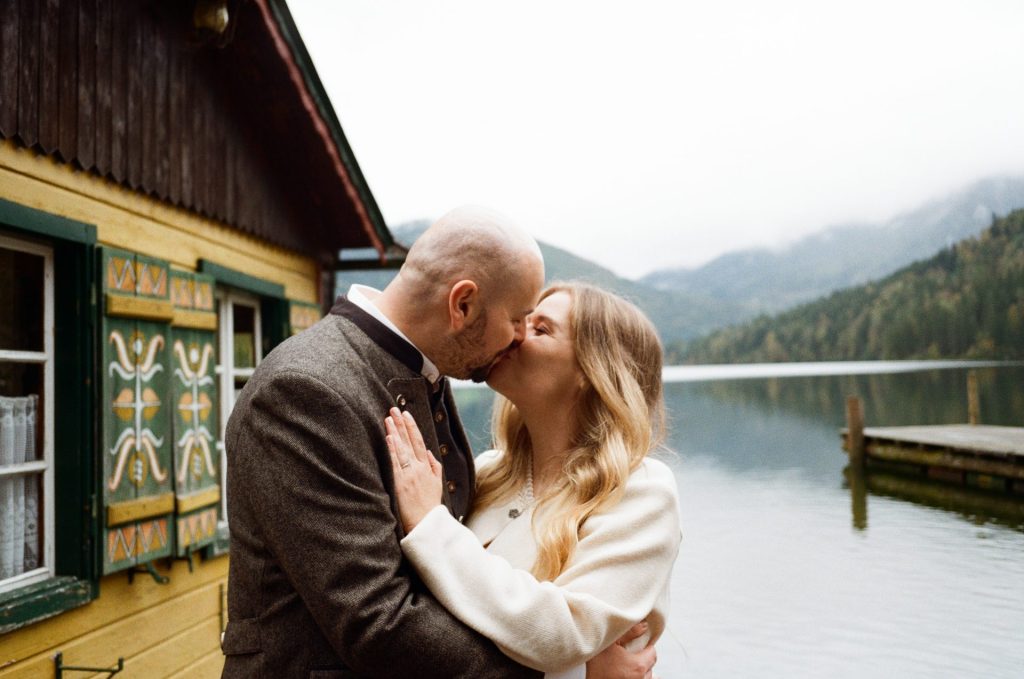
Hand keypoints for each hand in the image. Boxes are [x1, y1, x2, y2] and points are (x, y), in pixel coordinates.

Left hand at [385, 408, 443, 532]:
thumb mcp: (437, 484)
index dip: (412, 426)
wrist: (426, 524)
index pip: (419, 441)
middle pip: (409, 441)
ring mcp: (409, 475)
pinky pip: (395, 463)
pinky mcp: (400, 483)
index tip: (406, 414)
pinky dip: (392, 449)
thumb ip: (434, 466)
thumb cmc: (429, 506)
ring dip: (395, 432)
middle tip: (394, 409)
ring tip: (388, 419)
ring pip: (401, 449)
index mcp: (427, 467)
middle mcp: (418, 468)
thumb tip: (428, 452)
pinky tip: (388, 438)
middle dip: (401, 424)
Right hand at [585, 622, 656, 678]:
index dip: (646, 646)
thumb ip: (630, 632)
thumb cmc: (597, 664)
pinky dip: (638, 677)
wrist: (586, 678)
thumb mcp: (610, 642)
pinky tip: (628, 673)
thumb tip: (645, 625)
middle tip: (630, 653)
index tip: (637, 644)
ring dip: (640, 670)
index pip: (653, 653)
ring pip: (646, 676)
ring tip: (627, 664)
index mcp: (639, 665)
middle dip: (643, 658)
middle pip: (650, 665)